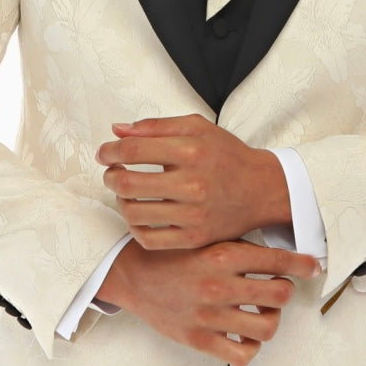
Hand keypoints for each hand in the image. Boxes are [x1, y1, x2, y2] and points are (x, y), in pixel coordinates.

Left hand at [95, 112, 290, 248]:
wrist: (261, 190)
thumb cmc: (226, 156)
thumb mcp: (197, 128)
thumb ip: (156, 126)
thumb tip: (117, 130)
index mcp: (192, 151)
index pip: (133, 150)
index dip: (109, 152)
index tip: (104, 154)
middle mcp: (193, 184)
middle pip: (128, 184)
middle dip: (110, 177)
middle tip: (112, 174)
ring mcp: (194, 215)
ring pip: (133, 213)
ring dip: (119, 202)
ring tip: (126, 194)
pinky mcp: (194, 238)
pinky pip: (148, 239)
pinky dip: (134, 227)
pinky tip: (139, 215)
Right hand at [96, 237, 321, 365]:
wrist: (132, 275)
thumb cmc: (172, 255)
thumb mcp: (205, 237)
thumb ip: (240, 245)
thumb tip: (281, 253)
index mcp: (222, 254)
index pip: (279, 261)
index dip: (304, 264)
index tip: (312, 266)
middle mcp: (218, 285)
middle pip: (280, 295)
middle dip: (284, 291)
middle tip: (276, 289)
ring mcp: (209, 315)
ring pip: (267, 327)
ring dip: (271, 319)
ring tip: (262, 312)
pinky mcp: (199, 339)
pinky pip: (243, 354)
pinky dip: (251, 346)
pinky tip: (244, 333)